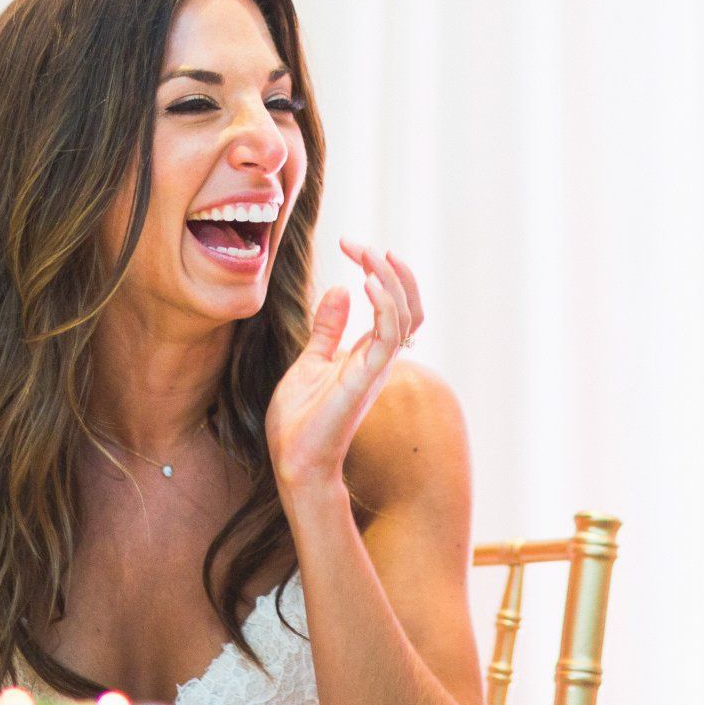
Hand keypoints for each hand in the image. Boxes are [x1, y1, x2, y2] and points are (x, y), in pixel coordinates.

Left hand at [266, 239, 425, 492]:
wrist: (293, 460)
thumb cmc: (300, 421)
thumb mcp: (310, 362)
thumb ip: (327, 329)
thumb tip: (341, 289)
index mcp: (368, 354)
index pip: (396, 307)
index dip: (385, 274)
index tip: (355, 246)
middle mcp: (379, 359)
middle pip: (410, 306)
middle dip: (391, 269)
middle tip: (357, 244)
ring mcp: (375, 368)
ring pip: (406, 316)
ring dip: (390, 280)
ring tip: (368, 255)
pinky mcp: (364, 379)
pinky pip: (389, 337)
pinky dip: (384, 306)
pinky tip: (365, 283)